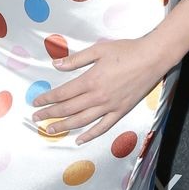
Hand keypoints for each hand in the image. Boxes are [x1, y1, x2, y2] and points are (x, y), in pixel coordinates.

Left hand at [32, 36, 166, 143]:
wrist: (152, 58)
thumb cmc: (126, 50)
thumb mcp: (98, 50)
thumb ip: (76, 59)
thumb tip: (56, 65)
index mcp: (90, 80)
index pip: (62, 93)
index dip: (47, 99)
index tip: (36, 102)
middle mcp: (97, 96)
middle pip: (68, 109)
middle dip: (50, 114)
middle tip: (36, 118)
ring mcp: (109, 106)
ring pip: (82, 121)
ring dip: (64, 126)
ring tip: (50, 130)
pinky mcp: (121, 111)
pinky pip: (103, 127)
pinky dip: (90, 135)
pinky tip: (79, 140)